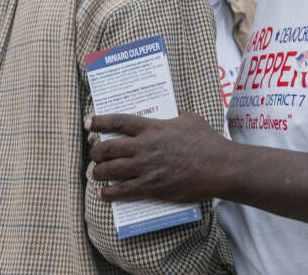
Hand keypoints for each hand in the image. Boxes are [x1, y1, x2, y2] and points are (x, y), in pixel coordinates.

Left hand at [87, 111, 228, 203]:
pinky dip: (109, 193)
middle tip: (94, 154)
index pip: (118, 122)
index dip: (100, 122)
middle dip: (96, 152)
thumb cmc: (207, 141)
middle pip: (108, 148)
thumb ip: (174, 115)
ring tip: (95, 173)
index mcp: (152, 128)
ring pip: (111, 171)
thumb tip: (169, 113)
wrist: (218, 167)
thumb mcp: (189, 119)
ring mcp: (146, 168)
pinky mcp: (152, 187)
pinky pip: (123, 192)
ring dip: (98, 173)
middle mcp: (144, 147)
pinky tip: (104, 194)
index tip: (89, 123)